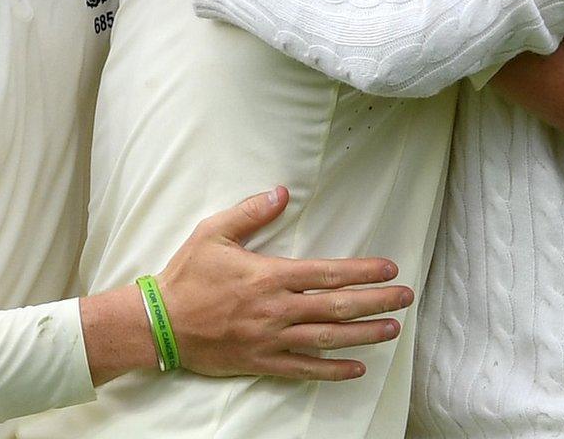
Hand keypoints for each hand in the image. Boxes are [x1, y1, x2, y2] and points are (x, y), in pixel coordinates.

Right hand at [158, 187, 413, 380]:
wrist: (157, 325)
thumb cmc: (186, 276)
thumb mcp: (214, 233)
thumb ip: (251, 212)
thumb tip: (281, 192)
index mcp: (270, 276)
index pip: (327, 273)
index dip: (363, 272)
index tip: (390, 270)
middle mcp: (276, 310)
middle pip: (337, 306)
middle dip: (376, 302)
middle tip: (406, 298)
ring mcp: (270, 340)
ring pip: (327, 339)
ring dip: (363, 335)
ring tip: (392, 330)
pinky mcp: (261, 363)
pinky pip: (303, 370)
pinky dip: (332, 369)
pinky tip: (357, 368)